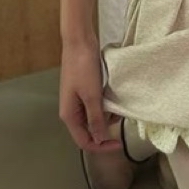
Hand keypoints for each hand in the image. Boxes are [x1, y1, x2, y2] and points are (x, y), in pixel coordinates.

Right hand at [59, 39, 123, 153]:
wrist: (79, 42)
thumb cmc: (83, 68)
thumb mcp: (92, 96)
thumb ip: (95, 119)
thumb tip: (99, 140)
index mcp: (69, 115)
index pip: (85, 142)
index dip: (101, 146)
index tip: (118, 143)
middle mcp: (71, 111)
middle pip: (89, 132)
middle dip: (105, 129)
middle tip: (119, 118)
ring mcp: (77, 101)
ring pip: (93, 119)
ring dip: (106, 117)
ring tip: (117, 105)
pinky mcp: (83, 92)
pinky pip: (95, 107)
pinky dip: (105, 106)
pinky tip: (112, 97)